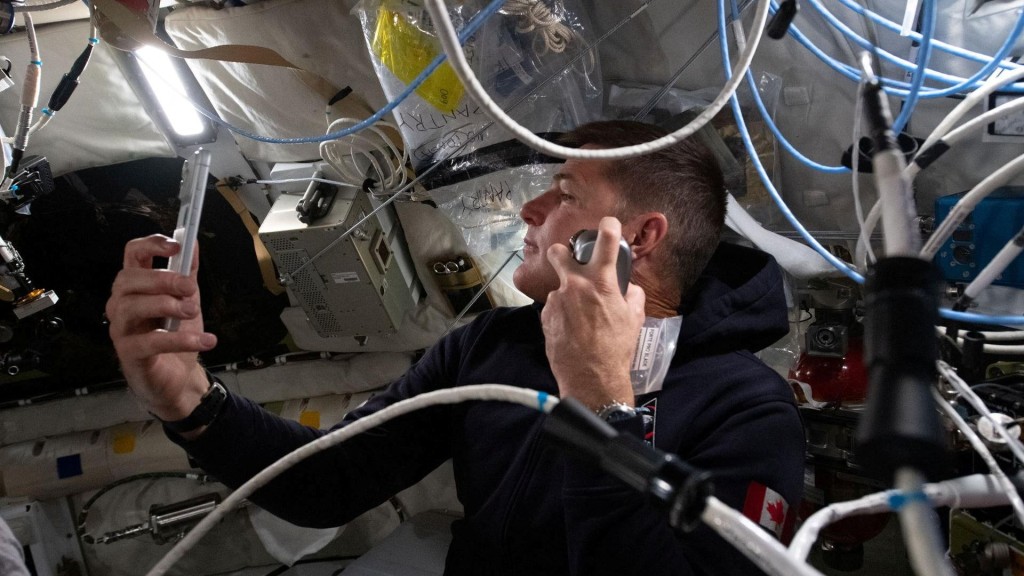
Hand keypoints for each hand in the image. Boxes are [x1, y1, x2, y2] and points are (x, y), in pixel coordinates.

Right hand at [105, 235, 216, 420]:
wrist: (179, 378)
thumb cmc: (176, 334)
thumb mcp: (187, 299)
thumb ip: (188, 272)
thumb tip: (192, 241)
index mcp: (136, 286)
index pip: (132, 255)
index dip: (151, 245)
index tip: (176, 246)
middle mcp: (121, 304)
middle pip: (128, 279)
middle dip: (162, 279)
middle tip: (189, 288)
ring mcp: (122, 329)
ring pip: (131, 307)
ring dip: (167, 305)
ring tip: (192, 311)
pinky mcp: (129, 354)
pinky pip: (150, 342)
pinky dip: (180, 340)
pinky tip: (206, 340)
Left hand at [541, 217, 644, 409]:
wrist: (592, 377)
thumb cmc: (616, 348)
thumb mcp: (635, 318)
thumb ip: (633, 295)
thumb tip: (629, 288)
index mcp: (601, 282)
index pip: (605, 241)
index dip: (608, 226)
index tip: (607, 224)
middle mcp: (575, 285)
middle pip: (558, 252)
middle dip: (561, 253)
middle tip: (569, 263)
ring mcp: (557, 301)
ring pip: (559, 289)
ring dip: (568, 297)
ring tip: (580, 320)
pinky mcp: (546, 317)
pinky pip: (554, 308)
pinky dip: (562, 315)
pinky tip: (572, 331)